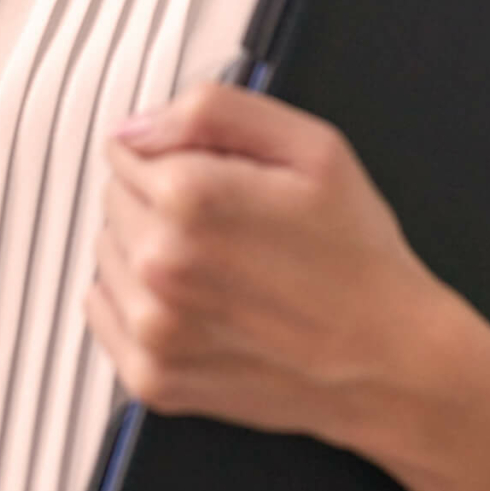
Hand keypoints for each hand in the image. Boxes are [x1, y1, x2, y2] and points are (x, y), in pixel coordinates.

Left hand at [84, 81, 449, 450]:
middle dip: (158, 198)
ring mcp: (152, 328)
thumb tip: (138, 125)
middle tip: (230, 224)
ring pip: (107, 253)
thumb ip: (214, 111)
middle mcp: (160, 264)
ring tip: (218, 267)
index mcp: (191, 197)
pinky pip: (101, 312)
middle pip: (114, 197)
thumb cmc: (357, 257)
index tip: (220, 176)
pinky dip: (136, 301)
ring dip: (145, 249)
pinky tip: (194, 303)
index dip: (177, 153)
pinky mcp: (149, 379)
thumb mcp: (312, 148)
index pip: (128, 145)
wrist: (388, 362)